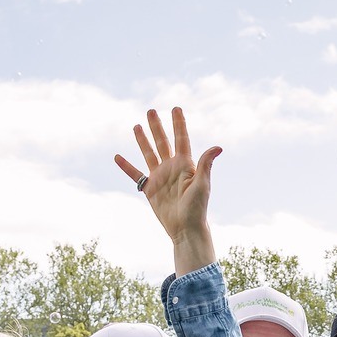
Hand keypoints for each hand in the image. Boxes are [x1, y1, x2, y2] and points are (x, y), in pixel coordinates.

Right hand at [116, 106, 219, 274]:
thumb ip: (206, 164)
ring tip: (137, 125)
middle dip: (157, 126)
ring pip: (149, 154)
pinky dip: (126, 167)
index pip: (181, 139)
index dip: (179, 123)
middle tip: (151, 110)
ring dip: (143, 140)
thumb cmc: (197, 208)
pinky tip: (117, 157)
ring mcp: (159, 178)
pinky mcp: (150, 189)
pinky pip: (135, 175)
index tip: (176, 108)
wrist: (185, 229)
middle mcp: (171, 168)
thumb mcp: (202, 184)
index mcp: (185, 165)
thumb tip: (218, 147)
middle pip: (162, 142)